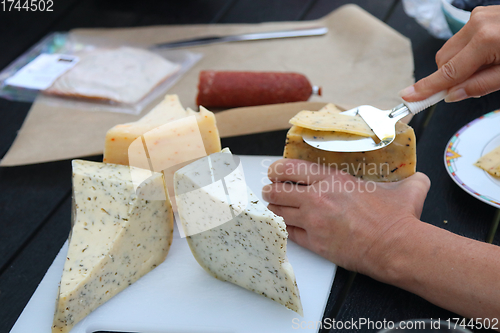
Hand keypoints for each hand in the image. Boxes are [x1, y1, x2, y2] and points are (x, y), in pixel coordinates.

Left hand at [262, 159, 429, 278]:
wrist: (396, 246)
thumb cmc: (398, 218)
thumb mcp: (405, 189)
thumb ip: (409, 180)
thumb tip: (421, 179)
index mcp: (334, 179)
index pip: (293, 168)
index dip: (278, 169)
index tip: (274, 170)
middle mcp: (318, 197)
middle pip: (279, 190)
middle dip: (270, 189)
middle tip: (268, 189)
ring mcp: (314, 221)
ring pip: (280, 211)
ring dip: (273, 208)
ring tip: (272, 206)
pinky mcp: (315, 242)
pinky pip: (290, 232)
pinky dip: (284, 227)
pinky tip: (283, 225)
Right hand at [400, 6, 499, 102]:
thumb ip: (480, 86)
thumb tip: (452, 95)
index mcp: (486, 40)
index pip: (448, 72)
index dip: (427, 88)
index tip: (408, 98)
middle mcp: (477, 24)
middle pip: (443, 60)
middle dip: (448, 77)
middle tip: (466, 89)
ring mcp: (478, 17)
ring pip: (449, 51)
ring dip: (458, 65)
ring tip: (486, 68)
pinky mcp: (480, 15)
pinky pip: (461, 41)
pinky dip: (466, 54)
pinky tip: (486, 56)